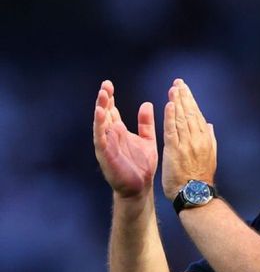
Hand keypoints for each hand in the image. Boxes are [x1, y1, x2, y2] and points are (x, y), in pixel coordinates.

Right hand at [93, 80, 157, 198]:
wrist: (140, 187)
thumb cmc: (143, 166)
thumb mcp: (147, 140)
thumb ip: (146, 123)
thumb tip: (146, 104)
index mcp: (119, 131)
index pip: (112, 110)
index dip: (110, 98)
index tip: (109, 84)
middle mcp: (111, 135)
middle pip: (104, 113)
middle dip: (103, 99)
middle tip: (105, 85)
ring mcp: (107, 144)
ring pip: (100, 123)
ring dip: (100, 109)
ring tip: (102, 95)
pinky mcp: (105, 154)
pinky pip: (100, 138)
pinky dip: (99, 126)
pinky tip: (100, 114)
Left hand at [162, 79, 216, 200]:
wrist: (195, 194)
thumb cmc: (200, 179)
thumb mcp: (209, 157)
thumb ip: (210, 139)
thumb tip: (209, 125)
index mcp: (205, 140)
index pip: (197, 116)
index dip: (191, 102)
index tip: (185, 90)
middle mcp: (198, 139)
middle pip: (190, 113)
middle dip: (184, 96)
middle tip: (178, 83)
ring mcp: (187, 144)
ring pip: (182, 118)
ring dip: (177, 101)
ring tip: (173, 89)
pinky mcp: (175, 150)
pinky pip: (172, 129)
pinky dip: (171, 116)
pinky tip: (169, 104)